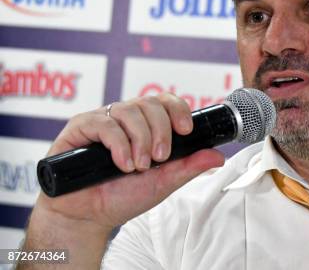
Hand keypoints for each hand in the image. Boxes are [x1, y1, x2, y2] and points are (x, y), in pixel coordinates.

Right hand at [31, 93, 224, 233]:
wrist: (88, 217)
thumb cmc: (122, 196)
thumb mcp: (163, 182)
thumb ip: (189, 167)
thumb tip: (218, 156)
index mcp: (145, 125)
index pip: (165, 102)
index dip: (178, 110)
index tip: (186, 130)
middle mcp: (125, 118)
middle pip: (149, 103)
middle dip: (160, 130)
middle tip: (160, 158)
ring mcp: (103, 120)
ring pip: (129, 110)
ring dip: (140, 138)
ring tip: (139, 166)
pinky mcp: (80, 127)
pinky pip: (104, 123)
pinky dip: (119, 144)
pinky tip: (123, 164)